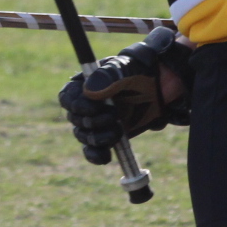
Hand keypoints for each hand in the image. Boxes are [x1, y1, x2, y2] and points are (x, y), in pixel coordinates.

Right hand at [58, 27, 193, 163]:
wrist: (159, 87)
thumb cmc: (139, 72)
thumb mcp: (125, 69)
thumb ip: (107, 76)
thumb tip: (89, 91)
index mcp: (83, 84)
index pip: (67, 98)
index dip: (76, 105)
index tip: (93, 108)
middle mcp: (85, 104)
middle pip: (75, 119)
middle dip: (93, 121)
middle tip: (114, 115)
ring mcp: (96, 121)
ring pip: (83, 136)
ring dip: (97, 138)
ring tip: (118, 132)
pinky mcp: (107, 136)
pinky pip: (92, 150)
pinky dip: (96, 155)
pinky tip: (105, 157)